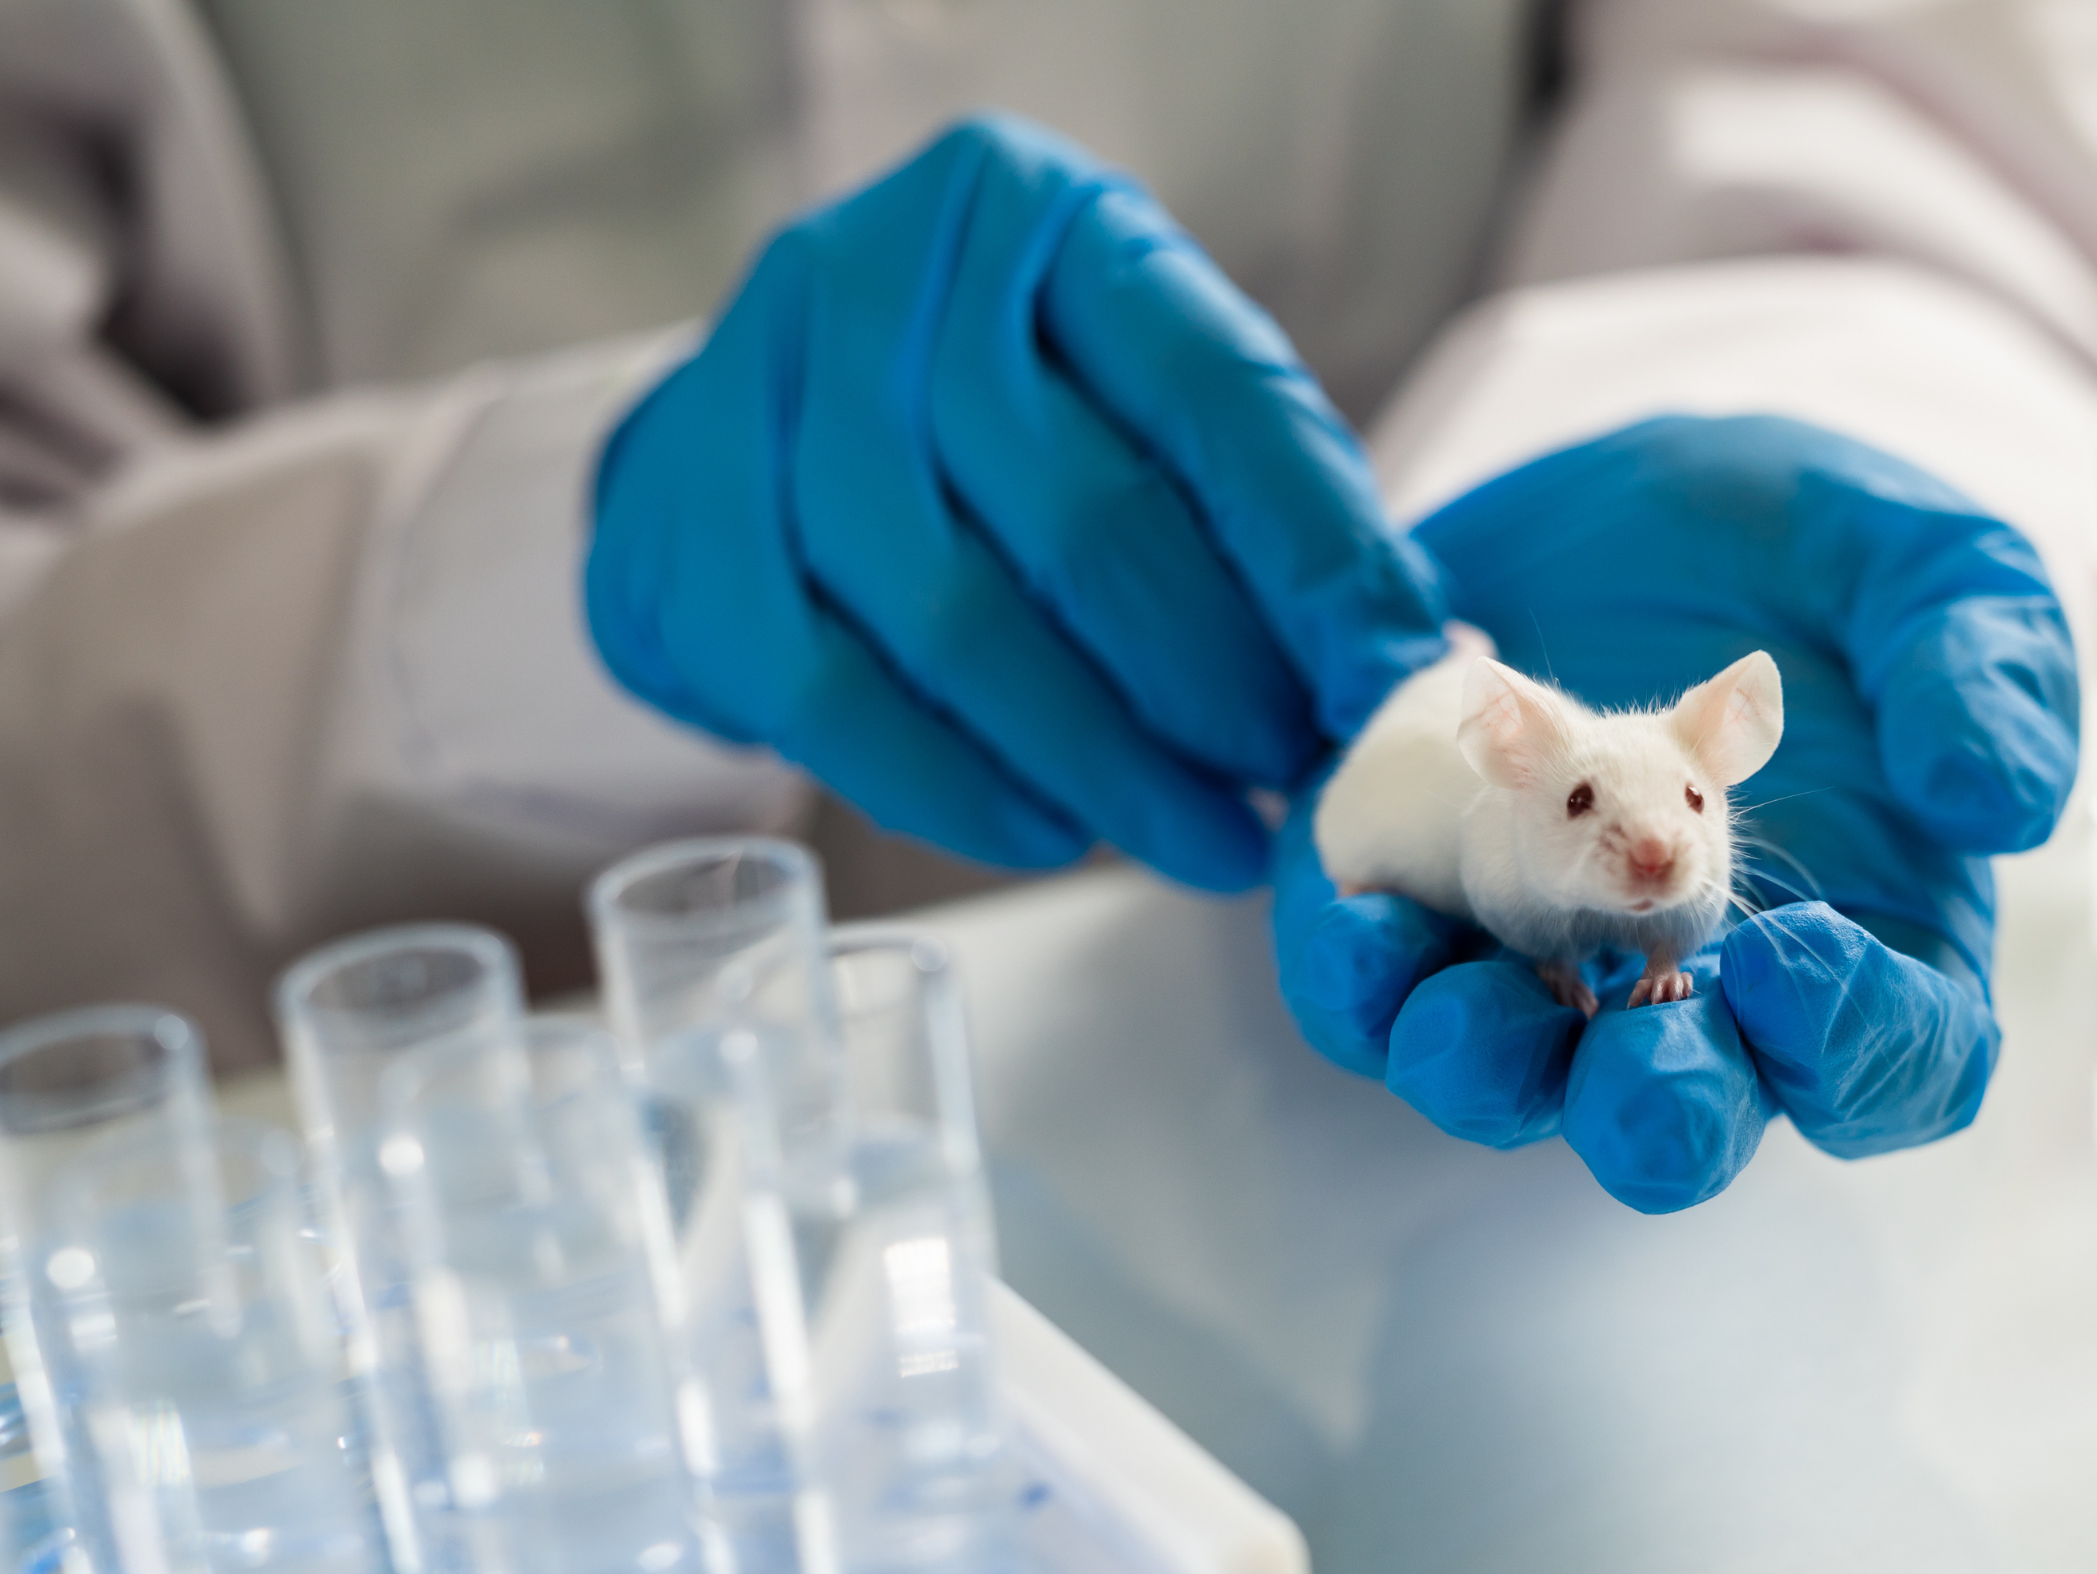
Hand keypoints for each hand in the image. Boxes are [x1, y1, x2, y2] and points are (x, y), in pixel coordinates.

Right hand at [588, 116, 1447, 889]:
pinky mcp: (684, 536)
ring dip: (1108, 767)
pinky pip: (841, 705)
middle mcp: (888, 279)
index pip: (1210, 397)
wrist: (745, 432)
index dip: (1316, 561)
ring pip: (963, 628)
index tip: (1392, 683)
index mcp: (1038, 216)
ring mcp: (763, 400)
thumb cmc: (985, 422)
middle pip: (1086, 525)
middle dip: (1217, 686)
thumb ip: (1259, 500)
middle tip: (1292, 780)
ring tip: (1205, 834)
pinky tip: (1053, 833)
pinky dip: (964, 794)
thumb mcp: (1128, 391)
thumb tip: (1412, 657)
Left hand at [1271, 415, 2077, 1210]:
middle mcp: (1703, 989)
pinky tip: (1362, 919)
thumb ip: (1982, 666)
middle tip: (1635, 1055)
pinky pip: (1376, 1003)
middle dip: (1660, 1113)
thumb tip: (1996, 807)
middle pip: (1697, 1117)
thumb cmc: (1808, 541)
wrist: (1605, 480)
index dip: (1856, 1047)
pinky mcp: (1416, 919)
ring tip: (1465, 1008)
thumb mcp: (1921, 560)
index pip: (1896, 1062)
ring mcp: (1550, 968)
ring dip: (1490, 1066)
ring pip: (1521, 1085)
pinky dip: (1363, 982)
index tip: (1796, 963)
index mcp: (1869, 939)